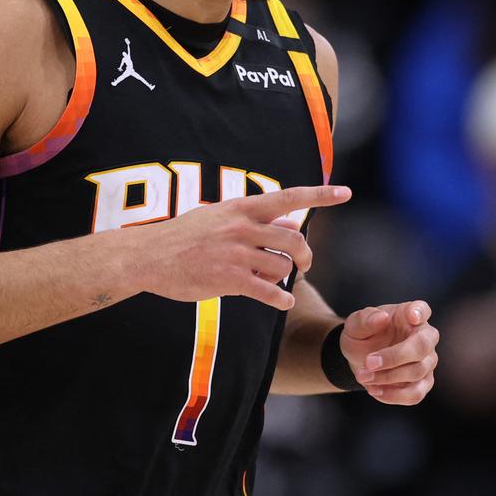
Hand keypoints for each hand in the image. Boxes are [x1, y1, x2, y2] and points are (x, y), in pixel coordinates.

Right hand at [137, 184, 351, 311]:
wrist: (149, 255)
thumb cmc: (183, 236)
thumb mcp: (217, 216)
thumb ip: (250, 218)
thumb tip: (287, 221)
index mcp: (241, 208)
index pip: (288, 197)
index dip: (320, 196)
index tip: (346, 193)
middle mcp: (242, 227)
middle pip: (294, 239)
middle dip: (305, 255)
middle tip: (303, 264)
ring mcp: (236, 253)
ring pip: (282, 265)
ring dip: (286, 276)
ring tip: (277, 282)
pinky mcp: (228, 279)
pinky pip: (268, 291)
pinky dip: (281, 298)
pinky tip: (282, 301)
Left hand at [342, 301, 438, 404]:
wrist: (359, 359)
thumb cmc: (361, 335)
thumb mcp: (354, 325)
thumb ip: (365, 319)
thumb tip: (382, 318)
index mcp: (408, 314)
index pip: (422, 309)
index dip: (419, 312)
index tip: (411, 316)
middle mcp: (424, 337)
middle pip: (422, 346)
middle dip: (394, 357)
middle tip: (368, 362)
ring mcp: (427, 361)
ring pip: (417, 372)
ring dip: (388, 377)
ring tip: (363, 377)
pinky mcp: (423, 383)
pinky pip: (416, 394)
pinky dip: (393, 395)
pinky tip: (374, 390)